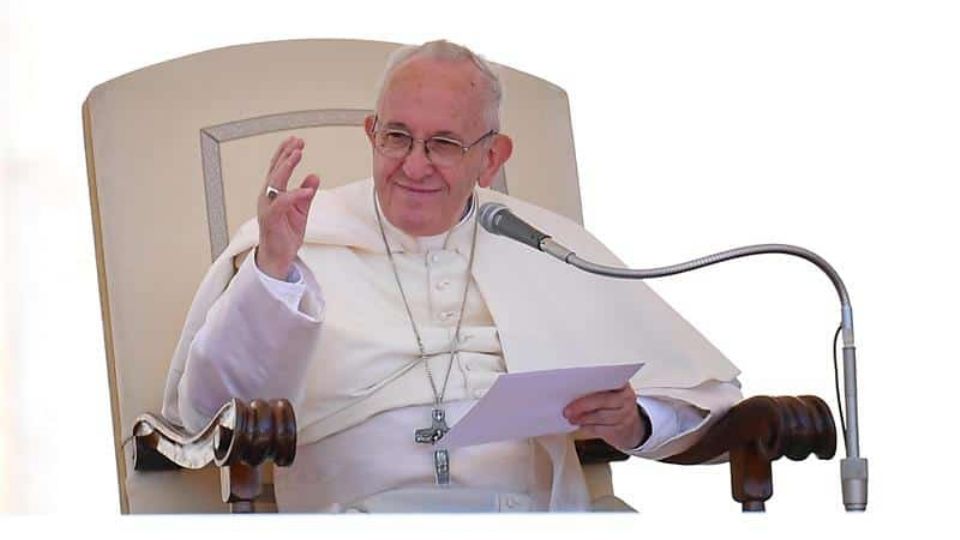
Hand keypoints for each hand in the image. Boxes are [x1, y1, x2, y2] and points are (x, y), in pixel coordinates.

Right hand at [256, 136, 320, 279]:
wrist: (278, 257)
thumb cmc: (285, 234)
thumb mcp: (301, 211)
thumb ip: (306, 193)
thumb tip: (314, 176)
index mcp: (274, 193)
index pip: (278, 168)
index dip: (286, 153)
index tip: (297, 141)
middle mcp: (267, 197)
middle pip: (275, 170)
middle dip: (286, 154)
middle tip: (298, 142)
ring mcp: (267, 207)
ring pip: (275, 182)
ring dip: (286, 166)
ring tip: (298, 154)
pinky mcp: (270, 219)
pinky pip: (281, 203)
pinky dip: (295, 195)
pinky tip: (307, 190)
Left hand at [563, 384, 647, 449]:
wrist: (630, 426)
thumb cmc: (613, 405)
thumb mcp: (609, 392)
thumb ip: (595, 388)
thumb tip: (570, 390)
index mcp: (622, 384)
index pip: (609, 378)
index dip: (592, 381)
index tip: (575, 383)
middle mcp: (626, 398)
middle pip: (604, 400)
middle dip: (583, 405)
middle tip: (567, 409)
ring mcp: (625, 415)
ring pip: (602, 416)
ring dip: (583, 418)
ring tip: (571, 418)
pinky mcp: (620, 430)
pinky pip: (601, 429)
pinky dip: (587, 428)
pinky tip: (579, 425)